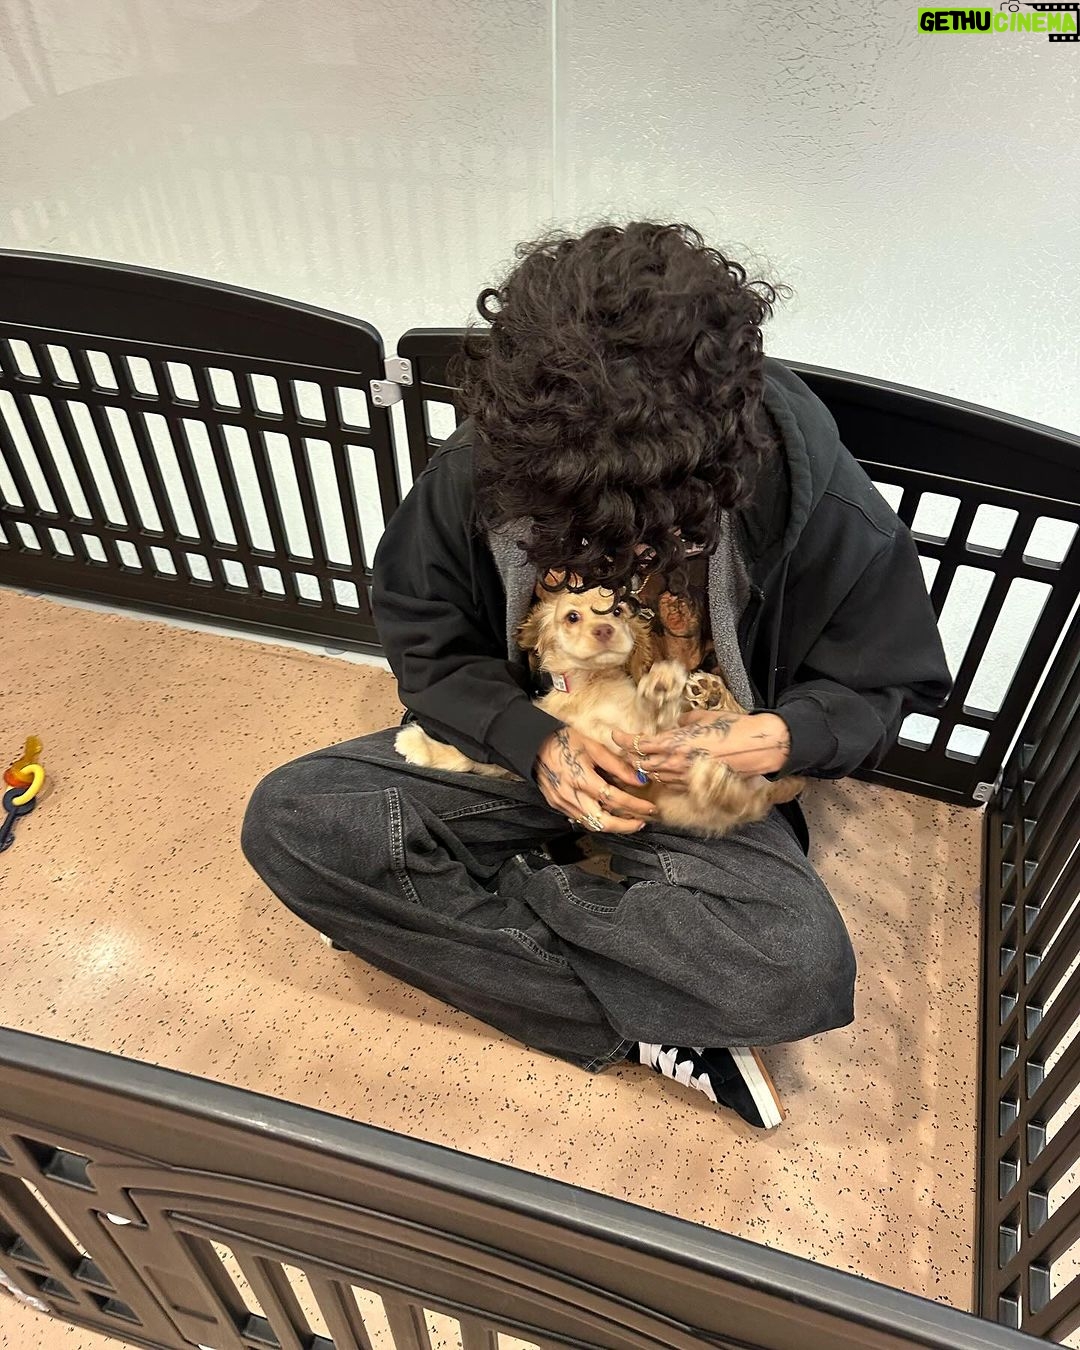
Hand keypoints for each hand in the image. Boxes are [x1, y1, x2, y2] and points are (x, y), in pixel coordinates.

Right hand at [535, 727, 657, 834]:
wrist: (532, 745)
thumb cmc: (564, 741)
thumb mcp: (593, 746)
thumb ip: (617, 765)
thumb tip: (640, 780)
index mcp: (581, 779)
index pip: (614, 799)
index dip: (634, 805)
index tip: (650, 807)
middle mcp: (571, 796)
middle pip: (603, 822)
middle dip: (626, 826)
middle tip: (642, 822)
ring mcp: (562, 803)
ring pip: (592, 824)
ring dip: (614, 825)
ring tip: (630, 821)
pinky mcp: (557, 805)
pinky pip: (581, 819)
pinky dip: (598, 820)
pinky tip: (609, 815)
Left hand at [612, 711, 791, 785]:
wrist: (757, 748)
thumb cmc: (732, 728)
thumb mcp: (703, 717)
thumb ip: (684, 721)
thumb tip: (677, 723)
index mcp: (674, 742)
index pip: (638, 744)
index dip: (623, 740)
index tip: (614, 735)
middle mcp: (675, 762)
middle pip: (640, 763)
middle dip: (630, 757)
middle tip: (623, 750)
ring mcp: (685, 776)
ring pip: (654, 775)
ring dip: (645, 768)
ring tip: (639, 761)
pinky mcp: (696, 785)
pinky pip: (671, 783)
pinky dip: (662, 776)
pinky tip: (663, 770)